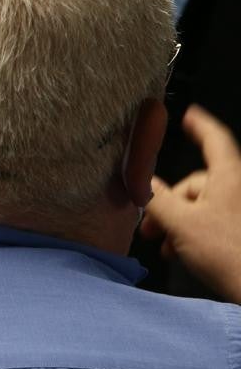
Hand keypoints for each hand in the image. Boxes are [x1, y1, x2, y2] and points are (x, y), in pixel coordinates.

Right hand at [140, 105, 240, 301]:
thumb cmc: (228, 253)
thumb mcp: (181, 223)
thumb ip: (155, 198)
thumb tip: (138, 182)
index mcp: (227, 178)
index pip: (215, 140)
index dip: (200, 125)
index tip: (188, 116)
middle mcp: (236, 190)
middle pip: (198, 182)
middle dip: (171, 200)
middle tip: (152, 224)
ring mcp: (238, 212)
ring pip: (201, 206)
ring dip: (178, 222)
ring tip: (167, 245)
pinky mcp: (238, 232)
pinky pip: (210, 223)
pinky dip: (192, 233)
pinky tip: (181, 251)